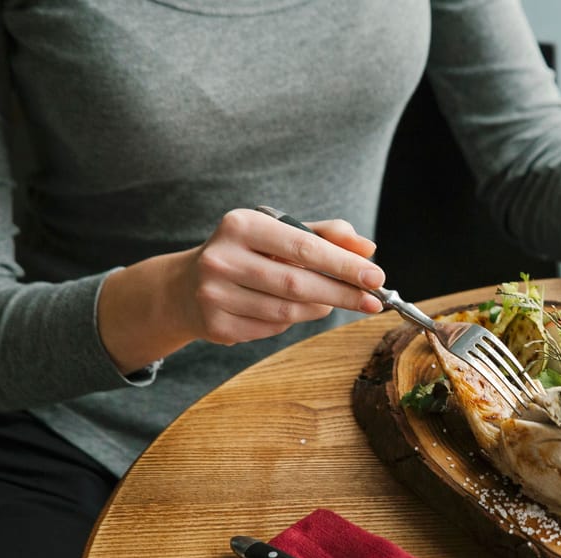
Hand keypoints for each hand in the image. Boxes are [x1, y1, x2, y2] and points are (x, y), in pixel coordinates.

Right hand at [99, 208, 384, 373]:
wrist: (184, 287)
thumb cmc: (245, 254)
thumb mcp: (278, 233)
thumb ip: (324, 235)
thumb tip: (367, 248)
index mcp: (240, 225)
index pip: (303, 246)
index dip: (343, 264)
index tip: (375, 276)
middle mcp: (222, 258)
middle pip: (297, 284)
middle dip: (342, 293)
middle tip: (373, 300)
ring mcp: (214, 294)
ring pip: (286, 311)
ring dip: (319, 308)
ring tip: (332, 301)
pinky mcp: (215, 325)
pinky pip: (271, 329)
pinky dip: (291, 321)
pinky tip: (292, 310)